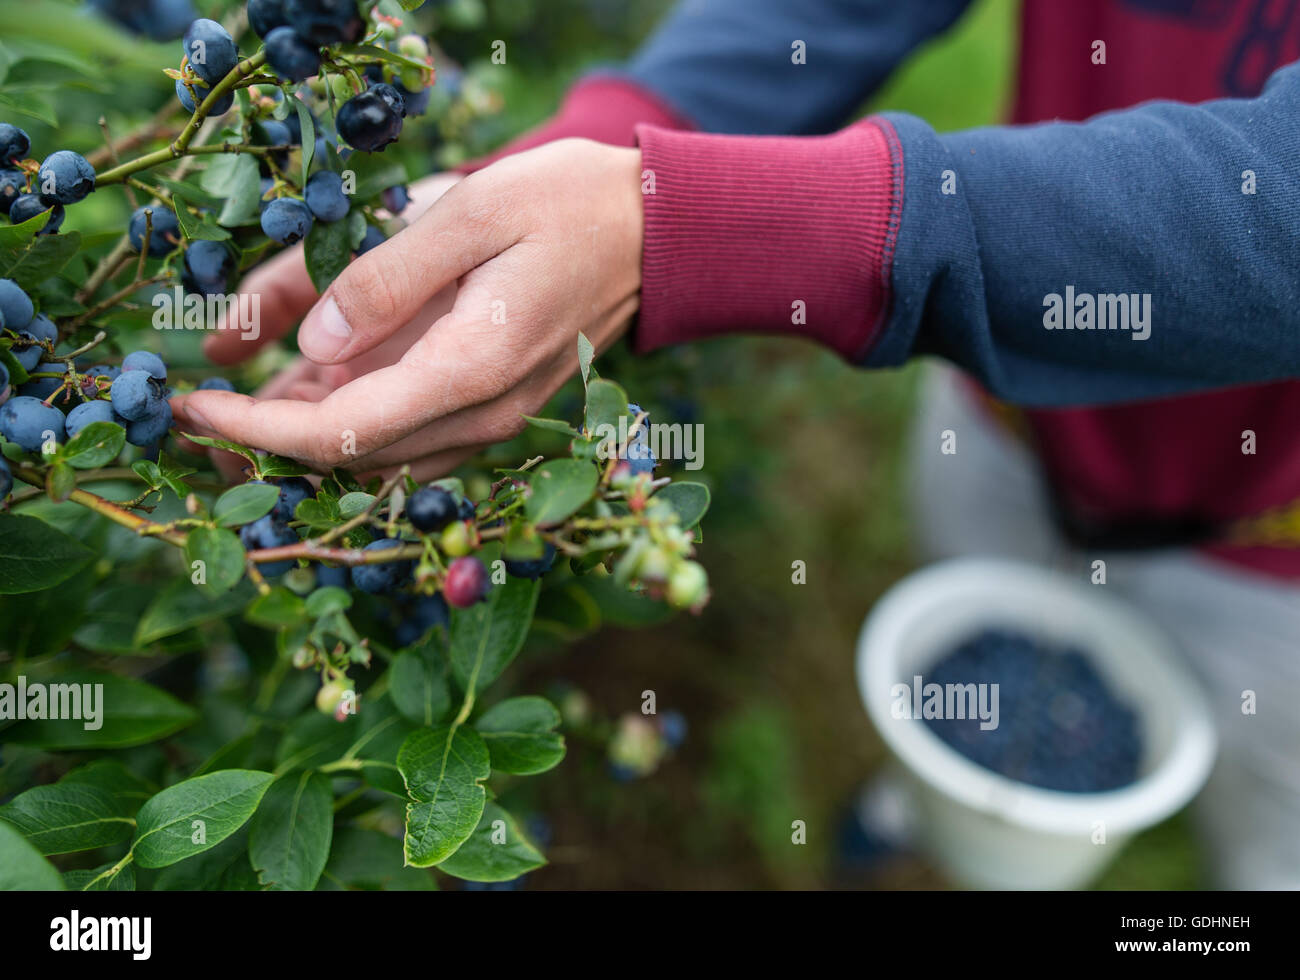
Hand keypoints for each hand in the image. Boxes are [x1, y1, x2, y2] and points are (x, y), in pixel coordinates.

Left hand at [173, 139, 643, 479]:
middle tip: (191, 411)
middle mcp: (482, 414)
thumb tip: (310, 341)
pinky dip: (347, 423)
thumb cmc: (566, 206)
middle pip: (351, 459)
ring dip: (301, 439)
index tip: (192, 405)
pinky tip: (304, 387)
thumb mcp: (471, 211)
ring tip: (233, 398)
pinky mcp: (493, 407)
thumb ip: (388, 275)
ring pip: (376, 455)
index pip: (342, 432)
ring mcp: (492, 419)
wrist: (654, 236)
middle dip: (263, 445)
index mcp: (472, 367)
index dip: (256, 430)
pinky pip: (407, 436)